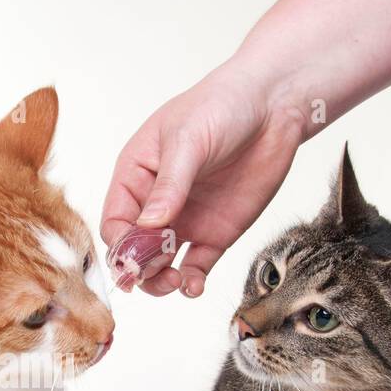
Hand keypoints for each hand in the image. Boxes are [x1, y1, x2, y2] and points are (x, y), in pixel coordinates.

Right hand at [101, 63, 304, 297]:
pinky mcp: (215, 233)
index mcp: (136, 177)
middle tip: (157, 274)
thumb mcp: (188, 140)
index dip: (121, 243)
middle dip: (140, 268)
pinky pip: (195, 266)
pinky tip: (194, 285)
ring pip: (160, 266)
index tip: (135, 256)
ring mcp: (185, 221)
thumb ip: (170, 185)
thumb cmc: (220, 106)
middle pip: (134, 251)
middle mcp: (155, 204)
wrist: (274, 105)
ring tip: (176, 281)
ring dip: (161, 281)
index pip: (115, 221)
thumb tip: (148, 225)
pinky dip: (191, 282)